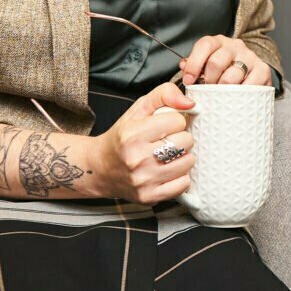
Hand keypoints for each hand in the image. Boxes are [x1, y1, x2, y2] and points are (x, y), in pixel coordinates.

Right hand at [86, 78, 198, 204]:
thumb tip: (190, 103)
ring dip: (183, 157)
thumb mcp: (138, 109)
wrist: (100, 168)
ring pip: (188, 162)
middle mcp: (136, 158)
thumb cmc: (122, 137)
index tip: (164, 126)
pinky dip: (180, 176)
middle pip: (186, 141)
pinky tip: (168, 171)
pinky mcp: (149, 197)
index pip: (178, 121)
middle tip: (167, 141)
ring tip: (168, 155)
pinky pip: (184, 184)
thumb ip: (164, 94)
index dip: (175, 121)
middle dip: (181, 138)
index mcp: (132, 134)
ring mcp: (143, 180)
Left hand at [177, 34, 274, 86]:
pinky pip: (248, 85)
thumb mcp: (206, 64)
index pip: (204, 45)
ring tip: (221, 94)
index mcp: (218, 42)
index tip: (188, 81)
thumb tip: (183, 65)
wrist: (249, 73)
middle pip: (216, 62)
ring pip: (231, 76)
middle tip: (207, 90)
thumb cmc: (222, 70)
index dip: (194, 64)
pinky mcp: (263, 70)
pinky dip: (239, 94)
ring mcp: (250, 57)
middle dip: (208, 80)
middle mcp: (235, 46)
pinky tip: (235, 96)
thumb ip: (193, 66)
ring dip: (222, 90)